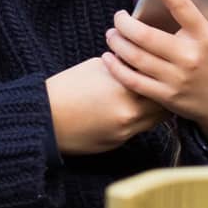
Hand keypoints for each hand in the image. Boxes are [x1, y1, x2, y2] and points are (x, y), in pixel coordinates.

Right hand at [45, 53, 163, 154]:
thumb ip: (125, 67)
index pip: (161, 80)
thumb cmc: (67, 88)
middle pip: (165, 103)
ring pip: (156, 120)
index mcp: (126, 88)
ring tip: (148, 98)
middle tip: (164, 84)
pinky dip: (139, 120)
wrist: (42, 118)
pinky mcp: (118, 143)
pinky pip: (139, 130)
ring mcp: (126, 130)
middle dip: (165, 94)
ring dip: (155, 109)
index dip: (164, 75)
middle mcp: (130, 111)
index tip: (165, 69)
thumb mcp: (98, 67)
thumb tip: (144, 64)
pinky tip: (130, 111)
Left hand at [103, 0, 207, 143]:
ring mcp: (176, 79)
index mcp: (207, 37)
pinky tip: (108, 57)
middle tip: (118, 16)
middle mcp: (191, 57)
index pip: (184, 9)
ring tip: (112, 33)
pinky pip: (132, 81)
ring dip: (117, 43)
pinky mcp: (165, 96)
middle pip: (146, 36)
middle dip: (124, 23)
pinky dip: (116, 68)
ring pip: (135, 58)